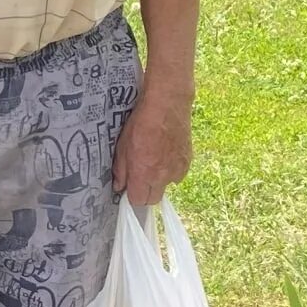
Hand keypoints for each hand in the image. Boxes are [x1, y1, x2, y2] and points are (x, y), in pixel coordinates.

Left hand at [113, 82, 190, 207]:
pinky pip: (177, 175)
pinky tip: (165, 154)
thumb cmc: (141, 123)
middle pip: (153, 199)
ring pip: (166, 187)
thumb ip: (121, 170)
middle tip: (140, 176)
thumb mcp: (122, 146)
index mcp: (144, 173)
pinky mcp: (187, 162)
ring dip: (159, 180)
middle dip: (145, 192)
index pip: (138, 201)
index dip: (132, 196)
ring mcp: (177, 170)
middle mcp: (163, 176)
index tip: (129, 188)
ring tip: (154, 160)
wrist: (167, 105)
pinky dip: (171, 170)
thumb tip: (119, 186)